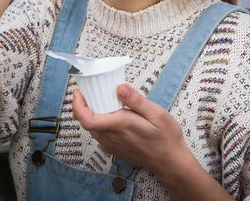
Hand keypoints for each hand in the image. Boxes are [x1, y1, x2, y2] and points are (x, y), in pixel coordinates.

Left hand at [72, 84, 188, 177]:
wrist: (171, 162)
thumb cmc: (166, 137)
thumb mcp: (157, 114)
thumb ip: (136, 101)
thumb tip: (119, 87)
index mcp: (120, 126)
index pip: (88, 119)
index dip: (78, 105)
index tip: (79, 91)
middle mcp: (111, 137)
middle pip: (86, 122)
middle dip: (82, 105)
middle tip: (88, 89)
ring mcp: (112, 145)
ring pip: (92, 128)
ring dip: (89, 113)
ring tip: (97, 97)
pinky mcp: (114, 148)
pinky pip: (99, 133)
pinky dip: (98, 120)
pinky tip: (108, 112)